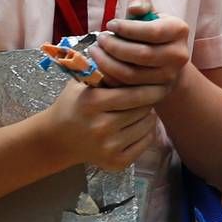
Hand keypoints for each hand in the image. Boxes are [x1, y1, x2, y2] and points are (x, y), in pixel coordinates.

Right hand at [41, 78, 169, 171]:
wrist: (57, 139)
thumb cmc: (74, 104)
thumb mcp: (83, 82)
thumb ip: (106, 70)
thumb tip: (136, 59)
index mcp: (92, 103)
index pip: (133, 94)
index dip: (151, 87)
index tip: (163, 81)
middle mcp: (100, 127)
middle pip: (143, 109)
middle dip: (149, 100)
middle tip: (150, 95)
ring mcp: (108, 148)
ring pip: (147, 125)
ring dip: (148, 116)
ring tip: (139, 110)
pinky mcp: (116, 163)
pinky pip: (146, 142)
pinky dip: (147, 132)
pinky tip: (136, 126)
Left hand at [91, 0, 192, 87]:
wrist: (165, 60)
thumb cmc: (151, 30)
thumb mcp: (149, 12)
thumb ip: (140, 1)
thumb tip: (134, 8)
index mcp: (179, 30)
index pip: (153, 31)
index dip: (128, 29)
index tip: (110, 24)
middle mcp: (179, 55)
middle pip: (142, 55)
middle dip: (115, 47)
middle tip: (99, 39)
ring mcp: (169, 77)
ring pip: (132, 75)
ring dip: (108, 63)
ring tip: (95, 51)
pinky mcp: (156, 93)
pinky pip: (128, 89)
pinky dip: (110, 78)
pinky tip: (100, 67)